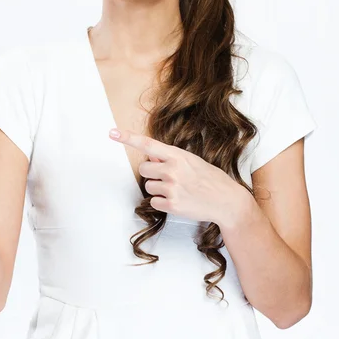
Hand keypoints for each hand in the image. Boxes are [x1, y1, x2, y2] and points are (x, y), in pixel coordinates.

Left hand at [109, 128, 249, 225]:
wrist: (226, 200)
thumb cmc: (209, 178)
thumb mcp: (191, 161)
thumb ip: (170, 159)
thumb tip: (151, 159)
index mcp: (177, 155)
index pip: (147, 144)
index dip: (128, 138)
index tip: (112, 133)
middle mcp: (172, 170)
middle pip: (143, 169)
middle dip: (153, 173)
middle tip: (170, 178)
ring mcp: (171, 188)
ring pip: (148, 187)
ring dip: (159, 189)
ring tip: (178, 190)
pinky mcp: (172, 205)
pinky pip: (154, 203)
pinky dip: (163, 203)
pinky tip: (178, 201)